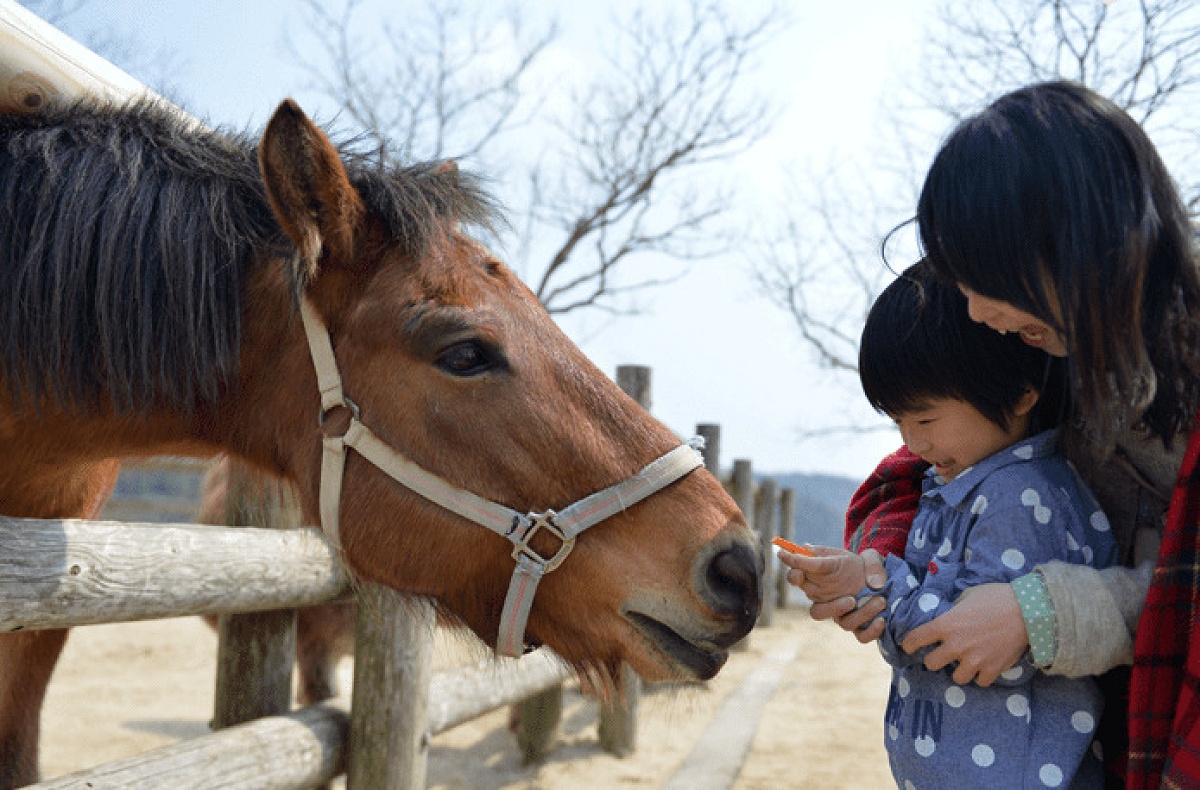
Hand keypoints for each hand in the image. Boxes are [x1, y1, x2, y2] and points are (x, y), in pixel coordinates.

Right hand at [782, 547, 886, 642]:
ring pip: (842, 622)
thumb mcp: (869, 557)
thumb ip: (861, 559)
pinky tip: (882, 620)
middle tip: (851, 600)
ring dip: (861, 614)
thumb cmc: (868, 566)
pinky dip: (871, 630)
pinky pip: (862, 635)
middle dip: (831, 608)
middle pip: (817, 612)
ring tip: (880, 600)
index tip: (799, 574)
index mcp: (820, 579)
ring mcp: (843, 615)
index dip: (794, 577)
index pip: (798, 579)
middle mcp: (828, 600)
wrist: (887, 582)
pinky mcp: (860, 627)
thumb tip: (832, 561)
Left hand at [900, 582, 1027, 685]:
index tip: (908, 646)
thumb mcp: (968, 596)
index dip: (909, 644)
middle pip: (931, 664)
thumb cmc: (997, 598)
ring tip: (966, 662)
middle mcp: (956, 645)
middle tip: (941, 655)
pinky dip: (981, 676)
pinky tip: (984, 667)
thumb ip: (955, 609)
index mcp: (946, 624)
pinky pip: (980, 682)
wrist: (1028, 611)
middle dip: (934, 659)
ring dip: (959, 670)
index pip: (917, 639)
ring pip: (956, 677)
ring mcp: (974, 659)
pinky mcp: (992, 669)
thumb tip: (949, 614)